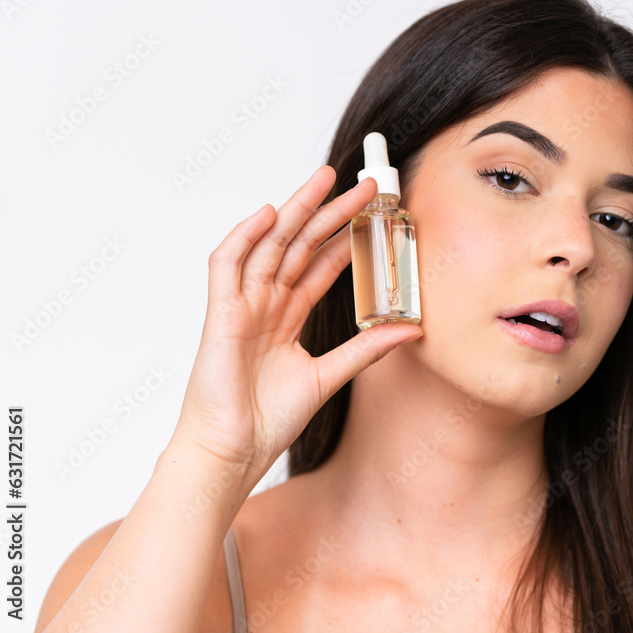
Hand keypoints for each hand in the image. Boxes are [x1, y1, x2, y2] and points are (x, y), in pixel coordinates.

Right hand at [170, 166, 421, 485]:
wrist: (233, 452)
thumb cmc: (268, 420)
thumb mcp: (331, 376)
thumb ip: (368, 349)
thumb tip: (412, 329)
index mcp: (287, 317)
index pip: (321, 264)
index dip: (345, 236)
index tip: (374, 213)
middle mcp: (264, 304)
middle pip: (300, 245)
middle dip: (330, 212)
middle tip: (363, 184)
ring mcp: (241, 305)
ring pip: (270, 244)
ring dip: (297, 210)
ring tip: (325, 180)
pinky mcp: (220, 314)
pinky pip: (227, 264)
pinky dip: (245, 236)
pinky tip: (271, 213)